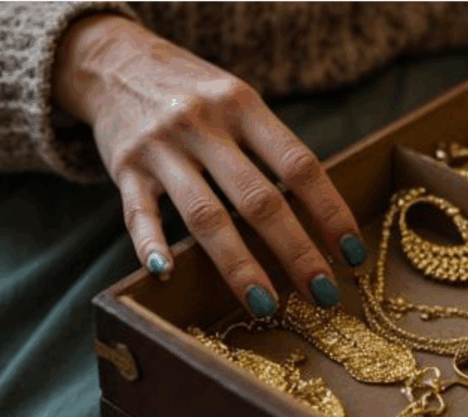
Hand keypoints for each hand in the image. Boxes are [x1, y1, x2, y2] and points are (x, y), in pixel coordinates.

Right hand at [53, 14, 366, 315]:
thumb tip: (322, 214)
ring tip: (265, 304)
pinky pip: (138, 214)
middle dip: (295, 251)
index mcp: (244, 106)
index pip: (299, 166)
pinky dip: (150, 245)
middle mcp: (204, 124)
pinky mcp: (124, 168)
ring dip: (238, 265)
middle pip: (258, 199)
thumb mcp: (239, 101)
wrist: (115, 60)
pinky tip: (165, 274)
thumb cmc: (195, 92)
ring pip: (205, 215)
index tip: (353, 253)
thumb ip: (272, 147)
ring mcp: (161, 147)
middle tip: (322, 293)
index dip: (330, 212)